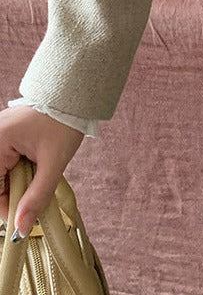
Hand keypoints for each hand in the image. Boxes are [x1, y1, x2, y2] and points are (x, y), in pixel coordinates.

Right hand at [0, 105, 83, 237]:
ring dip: (15, 182)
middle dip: (11, 193)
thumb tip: (21, 228)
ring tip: (37, 173)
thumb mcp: (54, 163)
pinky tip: (33, 166)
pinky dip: (17, 171)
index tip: (21, 218)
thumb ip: (37, 196)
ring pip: (0, 174)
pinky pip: (4, 162)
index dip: (4, 206)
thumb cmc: (64, 122)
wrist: (74, 95)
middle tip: (34, 193)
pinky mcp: (5, 135)